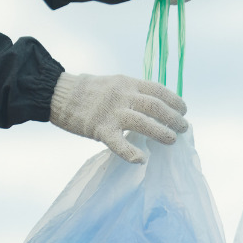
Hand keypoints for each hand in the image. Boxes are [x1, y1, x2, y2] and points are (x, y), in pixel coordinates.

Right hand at [50, 73, 188, 163]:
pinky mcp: (100, 129)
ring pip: (143, 122)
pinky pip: (118, 143)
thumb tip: (153, 104)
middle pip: (155, 106)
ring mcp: (112, 112)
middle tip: (184, 128)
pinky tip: (142, 160)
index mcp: (127, 83)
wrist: (59, 94)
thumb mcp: (114, 83)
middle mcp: (123, 95)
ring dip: (161, 132)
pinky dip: (132, 153)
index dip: (175, 100)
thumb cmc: (87, 91)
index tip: (184, 110)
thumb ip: (132, 92)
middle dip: (173, 118)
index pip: (158, 90)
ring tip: (172, 140)